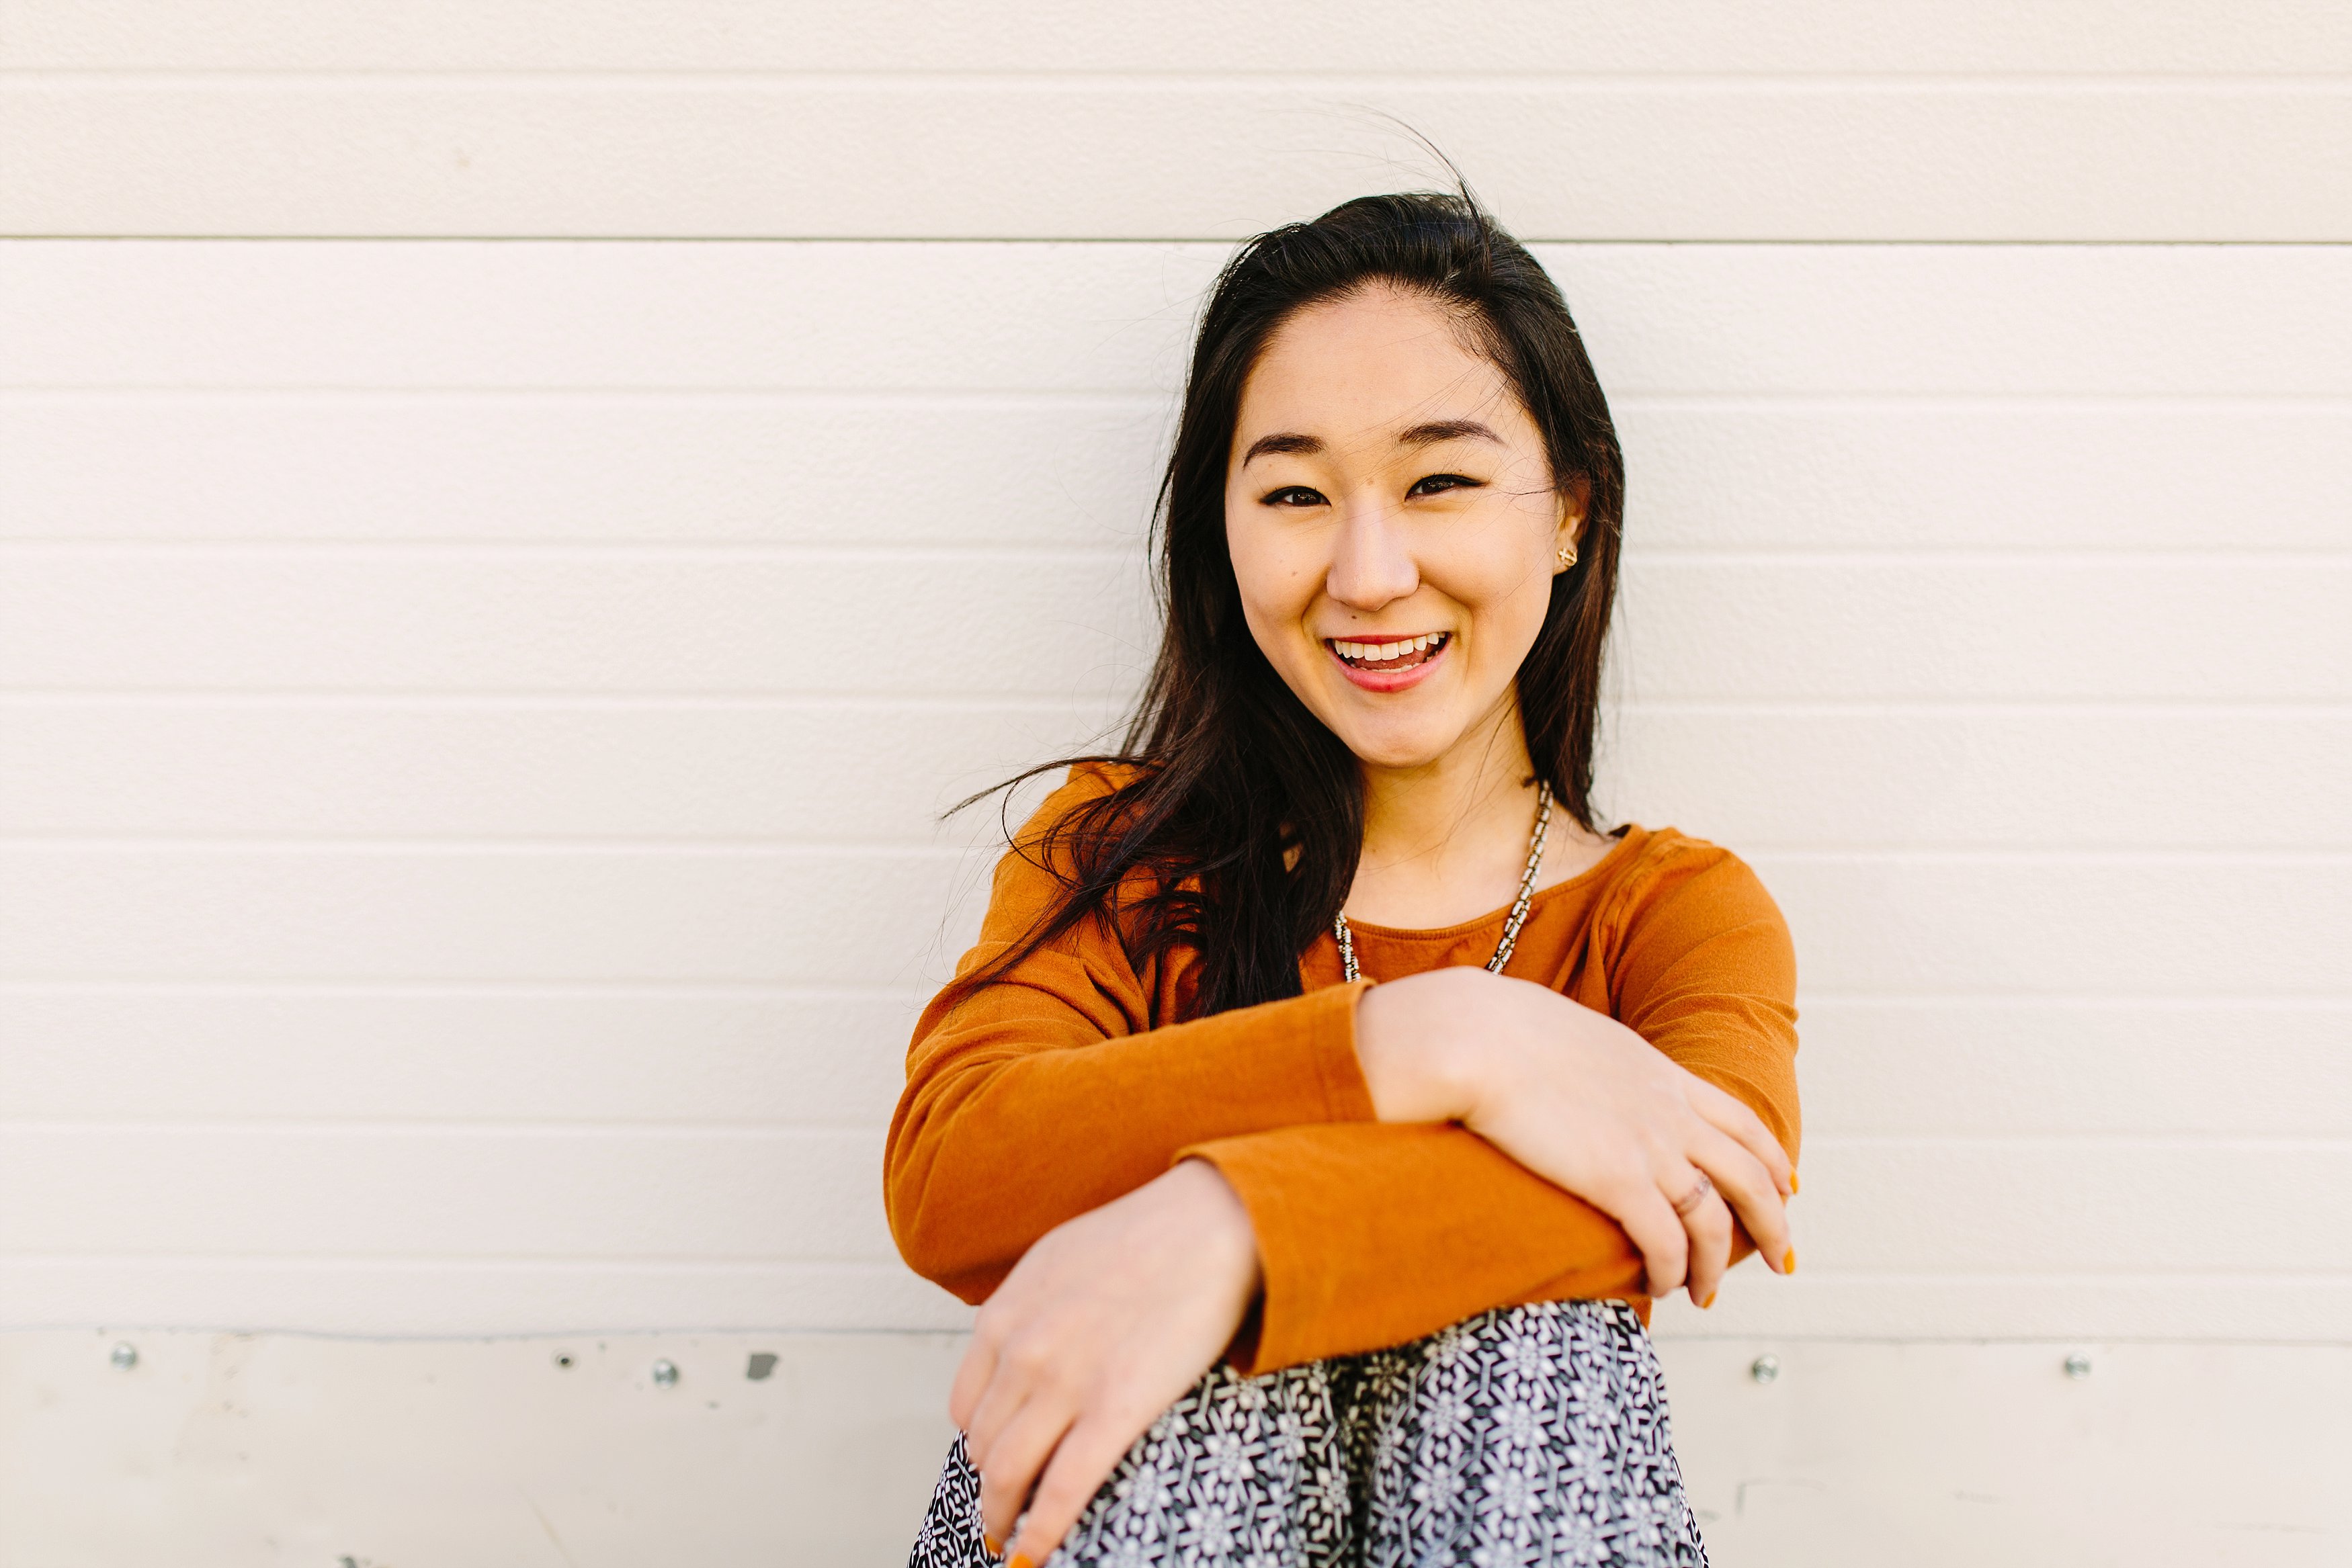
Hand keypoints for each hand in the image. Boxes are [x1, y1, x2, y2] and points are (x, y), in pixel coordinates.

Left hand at [950, 1159, 1261, 1565]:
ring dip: (1005, 1513)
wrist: (1209, 1225)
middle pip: (984, 1445)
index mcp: (1003, 1316)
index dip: (981, 1440)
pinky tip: (1036, 1552)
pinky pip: (1063, 1489)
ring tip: (1013, 1536)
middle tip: (1007, 1507)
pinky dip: (1042, 1530)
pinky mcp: (1115, 1409)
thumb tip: (1017, 1353)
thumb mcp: (1057, 1261)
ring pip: (1009, 1473)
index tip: (996, 1458)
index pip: (966, 1405)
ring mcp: (1065, 1383)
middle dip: (992, 1482)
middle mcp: (1022, 1352)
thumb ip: (1028, 1309)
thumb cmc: (1145, 1236)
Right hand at [1356, 966, 1793, 1307]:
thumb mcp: (1567, 1036)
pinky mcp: (1617, 1181)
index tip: (1786, 1185)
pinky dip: (1674, 1271)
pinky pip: (1667, 1242)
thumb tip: (1571, 1076)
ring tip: (1707, 1293)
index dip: (1771, 1157)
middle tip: (1780, 1258)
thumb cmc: (1494, 1030)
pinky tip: (1663, 1288)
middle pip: (1751, 1175)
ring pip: (1716, 1220)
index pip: (1740, 1119)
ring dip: (1718, 1264)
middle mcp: (1668, 1110)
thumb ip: (1590, 1064)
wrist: (1473, 1036)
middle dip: (1774, 1222)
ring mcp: (1648, 1146)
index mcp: (1659, 1071)